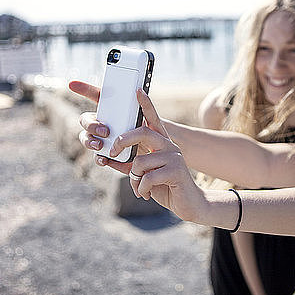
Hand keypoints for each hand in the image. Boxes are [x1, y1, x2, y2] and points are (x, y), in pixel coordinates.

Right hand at [69, 80, 168, 173]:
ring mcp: (102, 139)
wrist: (156, 154)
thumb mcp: (151, 119)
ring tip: (100, 145)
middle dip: (91, 125)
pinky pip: (97, 156)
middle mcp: (103, 123)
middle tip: (105, 131)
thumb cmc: (151, 132)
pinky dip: (99, 159)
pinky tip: (104, 159)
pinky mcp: (107, 155)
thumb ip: (146, 106)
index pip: (94, 96)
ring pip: (86, 138)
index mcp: (111, 110)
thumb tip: (139, 90)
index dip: (83, 89)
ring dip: (89, 141)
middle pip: (86, 121)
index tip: (72, 84)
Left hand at [108, 88, 204, 220]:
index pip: (153, 119)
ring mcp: (174, 156)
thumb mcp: (143, 175)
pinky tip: (145, 194)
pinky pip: (147, 177)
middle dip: (122, 141)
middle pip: (142, 132)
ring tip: (139, 188)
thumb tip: (106, 158)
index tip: (137, 90)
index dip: (146, 104)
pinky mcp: (176, 170)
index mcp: (161, 143)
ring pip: (140, 161)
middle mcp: (169, 145)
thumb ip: (129, 164)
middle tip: (112, 152)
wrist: (188, 205)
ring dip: (134, 179)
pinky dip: (140, 189)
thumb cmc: (164, 187)